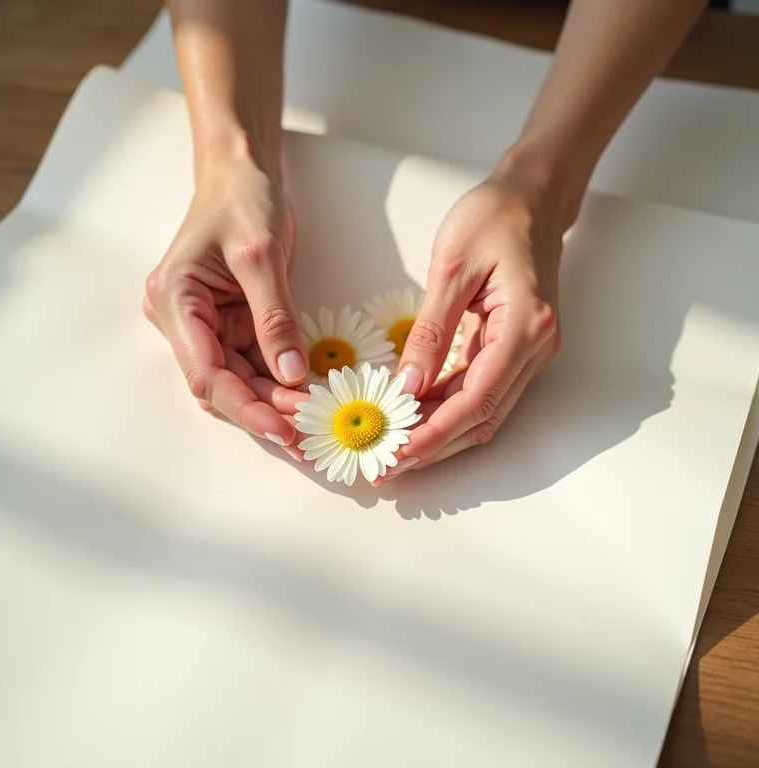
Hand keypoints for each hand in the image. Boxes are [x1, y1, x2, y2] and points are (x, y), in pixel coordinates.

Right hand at [143, 152, 309, 451]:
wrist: (242, 175)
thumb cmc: (243, 201)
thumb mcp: (262, 256)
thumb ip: (275, 318)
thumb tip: (292, 376)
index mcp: (175, 301)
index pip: (205, 373)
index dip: (244, 406)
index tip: (284, 429)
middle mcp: (184, 321)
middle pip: (223, 383)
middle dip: (265, 410)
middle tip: (309, 435)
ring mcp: (207, 326)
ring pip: (240, 379)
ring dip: (275, 402)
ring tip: (315, 422)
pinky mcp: (230, 325)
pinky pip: (255, 363)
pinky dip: (280, 382)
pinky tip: (308, 398)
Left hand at [376, 163, 569, 482]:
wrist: (534, 196)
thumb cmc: (494, 216)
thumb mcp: (452, 269)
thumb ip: (431, 332)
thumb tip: (407, 386)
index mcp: (525, 326)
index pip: (476, 400)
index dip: (434, 434)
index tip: (396, 454)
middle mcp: (537, 349)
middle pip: (484, 418)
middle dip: (435, 446)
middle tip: (388, 464)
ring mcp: (533, 351)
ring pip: (486, 411)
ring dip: (443, 433)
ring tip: (397, 446)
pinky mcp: (520, 347)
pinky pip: (485, 390)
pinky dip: (451, 408)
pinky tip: (419, 414)